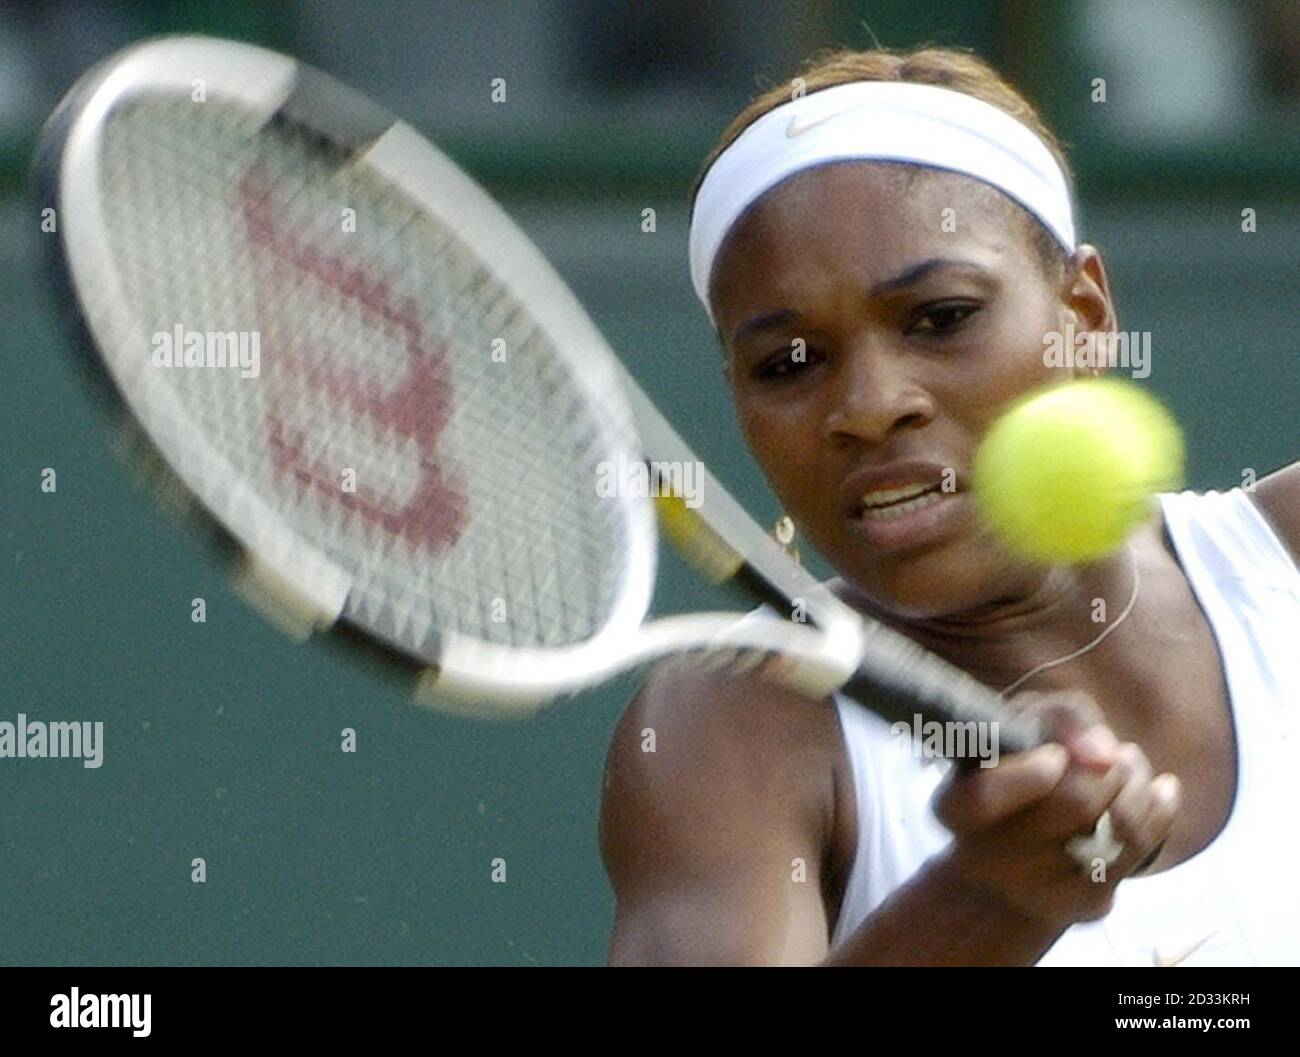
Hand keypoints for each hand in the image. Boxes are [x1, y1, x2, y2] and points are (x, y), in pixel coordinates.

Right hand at [932, 690, 1180, 929]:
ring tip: (1130, 765)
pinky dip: (1159, 809)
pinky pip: (1140, 851)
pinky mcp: (1082, 905)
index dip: (1026, 776)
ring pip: (1115, 828)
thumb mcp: (1023, 726)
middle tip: (1113, 753)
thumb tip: (1102, 751)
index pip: (984, 798)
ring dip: (1137, 784)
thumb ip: (1057, 717)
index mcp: (956, 808)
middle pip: (1074, 803)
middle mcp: (987, 857)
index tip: (1054, 757)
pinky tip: (1157, 791)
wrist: (1020, 855)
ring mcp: (1037, 889)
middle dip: (1109, 767)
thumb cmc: (1021, 769)